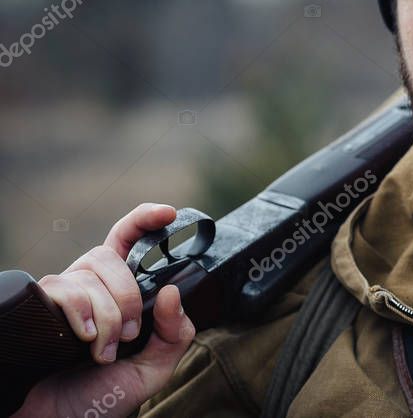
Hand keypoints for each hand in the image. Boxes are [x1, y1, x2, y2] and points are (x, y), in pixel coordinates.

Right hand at [14, 204, 195, 417]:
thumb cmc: (102, 394)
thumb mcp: (153, 367)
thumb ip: (175, 333)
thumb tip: (174, 292)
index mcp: (119, 289)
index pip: (130, 239)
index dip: (146, 219)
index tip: (169, 213)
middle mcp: (90, 284)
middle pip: (113, 257)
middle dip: (129, 297)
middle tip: (130, 335)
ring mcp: (64, 293)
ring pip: (92, 275)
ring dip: (108, 317)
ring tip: (103, 350)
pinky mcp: (42, 306)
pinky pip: (67, 290)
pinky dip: (84, 317)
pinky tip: (82, 341)